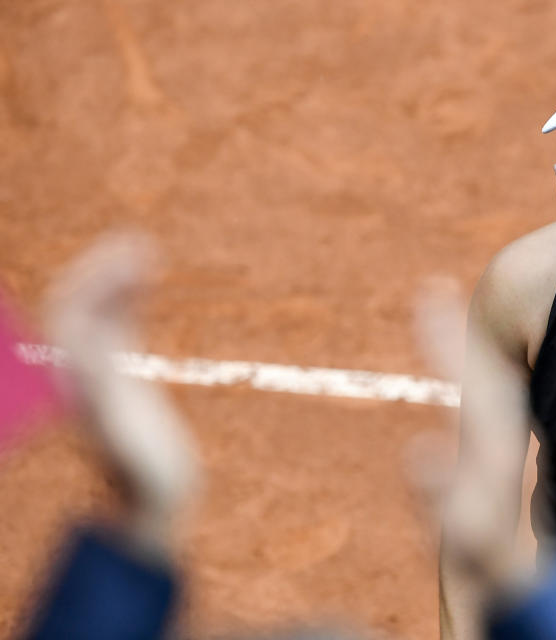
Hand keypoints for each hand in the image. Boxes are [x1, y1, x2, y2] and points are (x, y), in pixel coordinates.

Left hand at [45, 234, 199, 551]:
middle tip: (140, 242)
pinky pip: (121, 324)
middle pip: (78, 304)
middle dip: (103, 269)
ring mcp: (101, 371)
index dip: (97, 281)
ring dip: (117, 277)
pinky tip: (152, 276)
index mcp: (77, 380)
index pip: (72, 314)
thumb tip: (80, 342)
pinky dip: (133, 296)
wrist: (153, 504)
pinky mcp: (124, 375)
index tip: (133, 257)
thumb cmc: (144, 476)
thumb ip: (104, 391)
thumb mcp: (127, 432)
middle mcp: (81, 371)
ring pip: (99, 310)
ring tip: (146, 248)